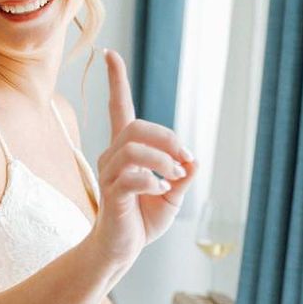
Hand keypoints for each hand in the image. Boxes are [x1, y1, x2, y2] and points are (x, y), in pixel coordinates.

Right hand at [91, 50, 197, 274]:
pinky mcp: (112, 194)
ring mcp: (110, 175)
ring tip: (174, 178)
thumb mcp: (173, 196)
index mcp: (127, 151)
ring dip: (162, 160)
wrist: (122, 249)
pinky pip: (130, 176)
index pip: (119, 108)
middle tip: (183, 160)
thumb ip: (183, 175)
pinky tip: (159, 190)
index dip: (115, 81)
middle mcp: (113, 157)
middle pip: (137, 126)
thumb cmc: (143, 219)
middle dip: (167, 138)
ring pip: (134, 148)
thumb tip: (193, 160)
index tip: (109, 54)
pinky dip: (151, 180)